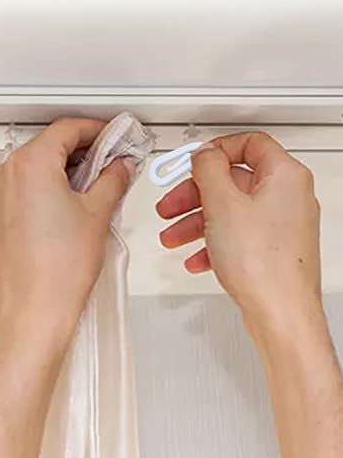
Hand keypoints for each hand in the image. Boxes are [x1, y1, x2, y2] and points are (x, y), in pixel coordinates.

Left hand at [0, 118, 134, 346]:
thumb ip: (112, 179)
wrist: (32, 312)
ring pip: (31, 168)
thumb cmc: (61, 268)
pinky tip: (61, 207)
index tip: (112, 137)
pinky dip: (41, 188)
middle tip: (106, 164)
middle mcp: (5, 174)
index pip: (67, 129)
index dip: (96, 129)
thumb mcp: (97, 214)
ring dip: (60, 170)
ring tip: (87, 189)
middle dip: (80, 151)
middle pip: (47, 146)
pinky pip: (18, 189)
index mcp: (30, 163)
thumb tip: (120, 166)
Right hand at [156, 132, 321, 340]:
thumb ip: (208, 170)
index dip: (216, 149)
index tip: (193, 161)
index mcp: (283, 176)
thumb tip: (204, 155)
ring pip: (229, 211)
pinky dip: (211, 243)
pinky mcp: (269, 249)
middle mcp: (286, 198)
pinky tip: (195, 257)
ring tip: (173, 236)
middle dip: (194, 194)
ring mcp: (278, 226)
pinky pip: (234, 236)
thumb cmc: (263, 265)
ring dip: (196, 221)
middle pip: (232, 181)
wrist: (280, 314)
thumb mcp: (223, 204)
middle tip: (171, 204)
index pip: (249, 144)